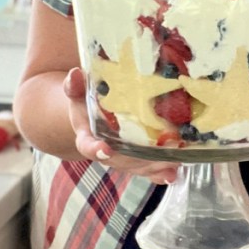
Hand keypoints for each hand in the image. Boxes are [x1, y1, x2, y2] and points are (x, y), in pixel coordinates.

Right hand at [64, 68, 178, 184]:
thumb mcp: (78, 94)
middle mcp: (104, 152)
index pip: (87, 145)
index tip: (105, 149)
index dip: (95, 149)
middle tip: (157, 155)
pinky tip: (173, 173)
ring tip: (172, 162)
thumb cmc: (86, 104)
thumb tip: (76, 74)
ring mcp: (120, 160)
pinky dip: (160, 174)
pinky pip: (146, 171)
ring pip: (136, 168)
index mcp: (86, 136)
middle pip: (119, 160)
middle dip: (138, 160)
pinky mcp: (134, 162)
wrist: (93, 117)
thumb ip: (75, 86)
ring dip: (154, 167)